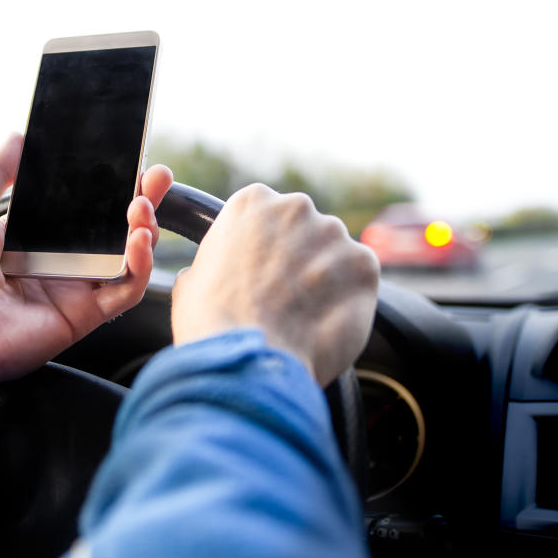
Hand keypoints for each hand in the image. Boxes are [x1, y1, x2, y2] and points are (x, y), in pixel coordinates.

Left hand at [0, 134, 172, 446]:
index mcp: (31, 236)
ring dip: (143, 229)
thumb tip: (18, 135)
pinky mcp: (80, 318)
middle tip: (155, 176)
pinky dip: (139, 267)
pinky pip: (123, 292)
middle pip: (111, 228)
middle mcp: (56, 263)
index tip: (125, 159)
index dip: (106, 184)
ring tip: (142, 206)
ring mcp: (71, 290)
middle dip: (139, 200)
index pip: (81, 205)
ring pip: (125, 258)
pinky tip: (138, 241)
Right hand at [170, 183, 378, 385]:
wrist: (248, 356)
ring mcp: (333, 233)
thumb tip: (213, 276)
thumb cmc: (212, 321)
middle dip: (300, 257)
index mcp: (251, 202)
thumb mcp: (192, 279)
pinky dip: (349, 298)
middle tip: (285, 295)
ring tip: (305, 314)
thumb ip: (216, 263)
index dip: (266, 246)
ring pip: (335, 253)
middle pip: (306, 228)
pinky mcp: (364, 264)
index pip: (268, 214)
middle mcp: (295, 206)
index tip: (262, 271)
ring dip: (326, 277)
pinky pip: (359, 278)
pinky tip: (325, 320)